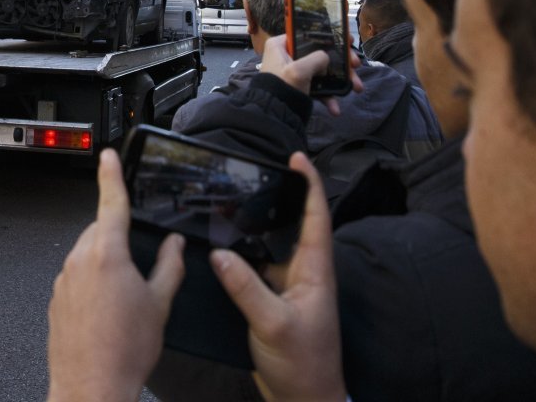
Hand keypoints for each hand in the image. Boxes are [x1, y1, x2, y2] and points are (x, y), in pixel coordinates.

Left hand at [47, 149, 185, 401]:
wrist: (91, 387)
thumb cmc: (125, 349)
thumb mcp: (159, 303)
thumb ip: (169, 265)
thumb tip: (174, 244)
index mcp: (107, 254)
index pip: (111, 202)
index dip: (111, 175)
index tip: (108, 156)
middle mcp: (80, 261)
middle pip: (101, 231)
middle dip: (119, 238)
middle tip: (140, 268)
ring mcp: (64, 280)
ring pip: (88, 254)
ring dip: (106, 262)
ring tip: (125, 299)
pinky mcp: (56, 299)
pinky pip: (77, 276)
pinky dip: (92, 282)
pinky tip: (107, 311)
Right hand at [210, 152, 345, 401]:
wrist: (303, 399)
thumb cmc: (303, 363)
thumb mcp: (274, 324)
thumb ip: (246, 289)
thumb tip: (220, 255)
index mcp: (315, 270)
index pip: (316, 217)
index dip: (309, 185)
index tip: (297, 157)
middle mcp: (303, 271)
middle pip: (292, 224)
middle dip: (277, 197)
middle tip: (252, 174)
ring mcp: (287, 285)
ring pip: (270, 245)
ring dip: (253, 227)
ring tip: (229, 204)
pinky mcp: (271, 299)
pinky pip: (255, 267)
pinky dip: (240, 254)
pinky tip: (221, 246)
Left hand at [260, 34, 362, 115]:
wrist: (272, 116)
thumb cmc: (281, 88)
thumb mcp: (300, 69)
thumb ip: (318, 57)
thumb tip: (327, 58)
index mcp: (281, 45)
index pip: (308, 33)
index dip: (330, 35)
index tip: (347, 40)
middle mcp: (287, 55)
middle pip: (320, 52)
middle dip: (341, 62)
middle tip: (355, 65)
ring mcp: (294, 71)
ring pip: (322, 70)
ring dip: (340, 80)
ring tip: (356, 87)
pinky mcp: (299, 86)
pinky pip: (317, 87)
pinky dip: (327, 96)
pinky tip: (335, 108)